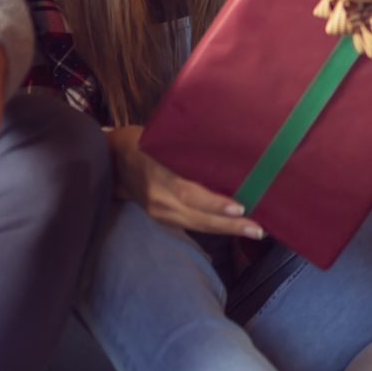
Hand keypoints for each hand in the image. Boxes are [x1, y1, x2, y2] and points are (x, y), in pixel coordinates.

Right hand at [105, 126, 264, 237]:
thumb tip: (230, 148)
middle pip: (196, 217)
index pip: (188, 193)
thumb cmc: (146, 141)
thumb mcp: (164, 139)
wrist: (113, 162)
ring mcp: (158, 212)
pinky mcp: (161, 219)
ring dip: (226, 230)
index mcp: (157, 174)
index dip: (214, 203)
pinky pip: (191, 225)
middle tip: (258, 229)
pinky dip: (214, 227)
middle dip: (229, 225)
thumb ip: (188, 149)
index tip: (240, 207)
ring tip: (255, 231)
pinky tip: (235, 227)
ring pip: (196, 225)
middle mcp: (158, 199)